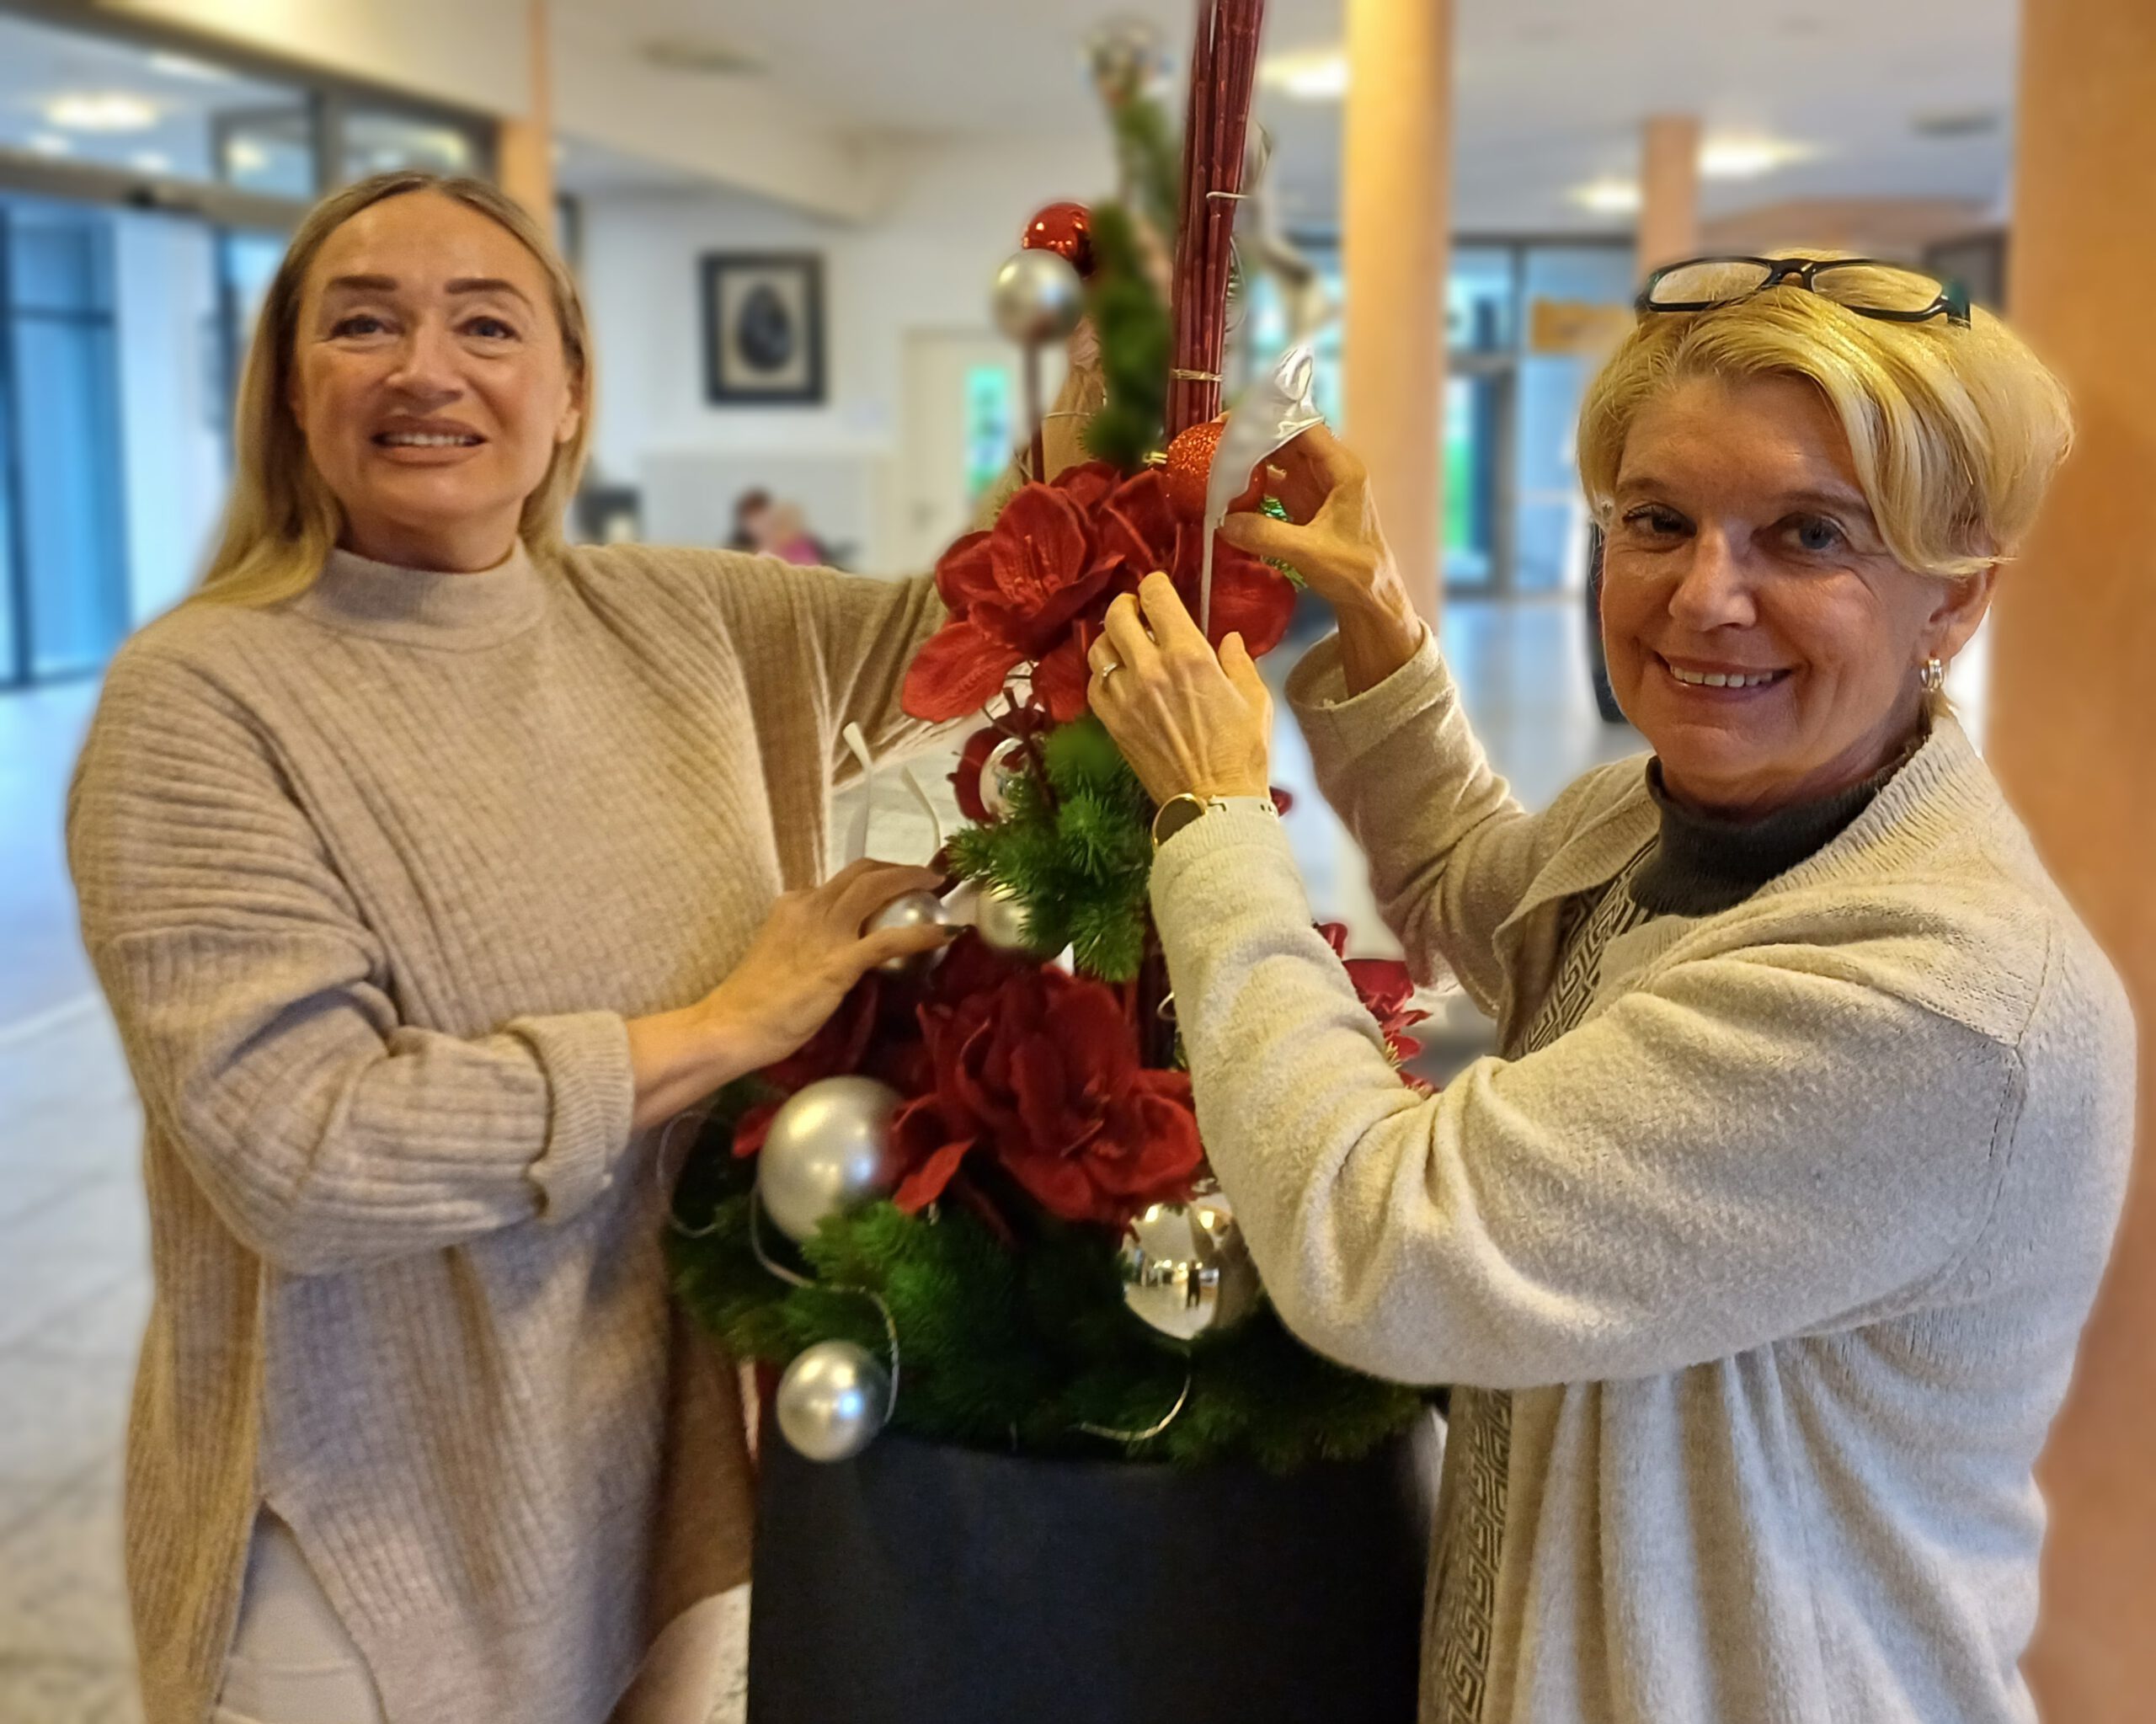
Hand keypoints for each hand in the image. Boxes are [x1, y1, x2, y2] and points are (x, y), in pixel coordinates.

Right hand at [699, 860, 951, 1073]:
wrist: (731, 1025)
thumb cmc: (754, 1002)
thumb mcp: (781, 953)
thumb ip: (808, 942)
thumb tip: (837, 948)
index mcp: (794, 904)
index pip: (841, 881)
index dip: (874, 877)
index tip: (896, 883)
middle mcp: (810, 907)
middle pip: (863, 872)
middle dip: (899, 868)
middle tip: (926, 877)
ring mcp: (825, 932)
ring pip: (877, 888)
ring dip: (913, 881)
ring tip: (938, 886)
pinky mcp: (838, 962)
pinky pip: (889, 940)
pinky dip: (921, 933)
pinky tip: (945, 933)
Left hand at [1087, 571, 1272, 804]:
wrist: (1213, 802)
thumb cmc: (1242, 752)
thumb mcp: (1255, 699)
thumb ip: (1239, 662)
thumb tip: (1229, 640)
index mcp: (1189, 655)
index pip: (1156, 597)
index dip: (1155, 585)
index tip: (1159, 588)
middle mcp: (1150, 669)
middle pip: (1118, 615)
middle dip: (1127, 604)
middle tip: (1138, 610)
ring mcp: (1125, 696)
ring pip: (1099, 648)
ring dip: (1111, 638)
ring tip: (1125, 643)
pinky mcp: (1112, 722)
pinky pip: (1094, 684)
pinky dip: (1102, 674)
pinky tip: (1118, 678)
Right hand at [1218, 425, 1424, 692]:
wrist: (1371, 600)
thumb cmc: (1355, 572)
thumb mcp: (1309, 553)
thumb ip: (1266, 535)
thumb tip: (1223, 522)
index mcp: (1343, 471)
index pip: (1304, 429)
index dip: (1270, 422)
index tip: (1235, 423)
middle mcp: (1330, 474)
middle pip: (1287, 442)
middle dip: (1253, 441)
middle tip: (1215, 442)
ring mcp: (1317, 490)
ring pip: (1278, 464)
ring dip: (1250, 465)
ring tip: (1216, 465)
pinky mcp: (1305, 509)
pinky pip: (1274, 488)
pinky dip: (1253, 489)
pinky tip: (1230, 494)